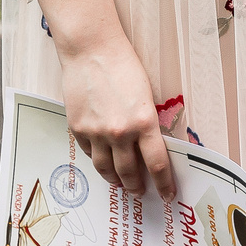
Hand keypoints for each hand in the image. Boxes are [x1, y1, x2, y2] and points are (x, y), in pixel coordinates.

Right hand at [56, 28, 176, 199]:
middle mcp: (119, 132)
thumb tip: (150, 147)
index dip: (164, 183)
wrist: (92, 51)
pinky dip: (98, 160)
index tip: (167, 194)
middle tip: (141, 192)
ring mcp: (96, 133)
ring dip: (115, 180)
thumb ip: (146, 124)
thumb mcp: (146, 96)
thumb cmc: (125, 67)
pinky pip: (90, 154)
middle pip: (129, 172)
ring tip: (121, 183)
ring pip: (106, 169)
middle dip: (137, 186)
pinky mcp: (77, 129)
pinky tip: (103, 162)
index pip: (157, 164)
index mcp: (144, 122)